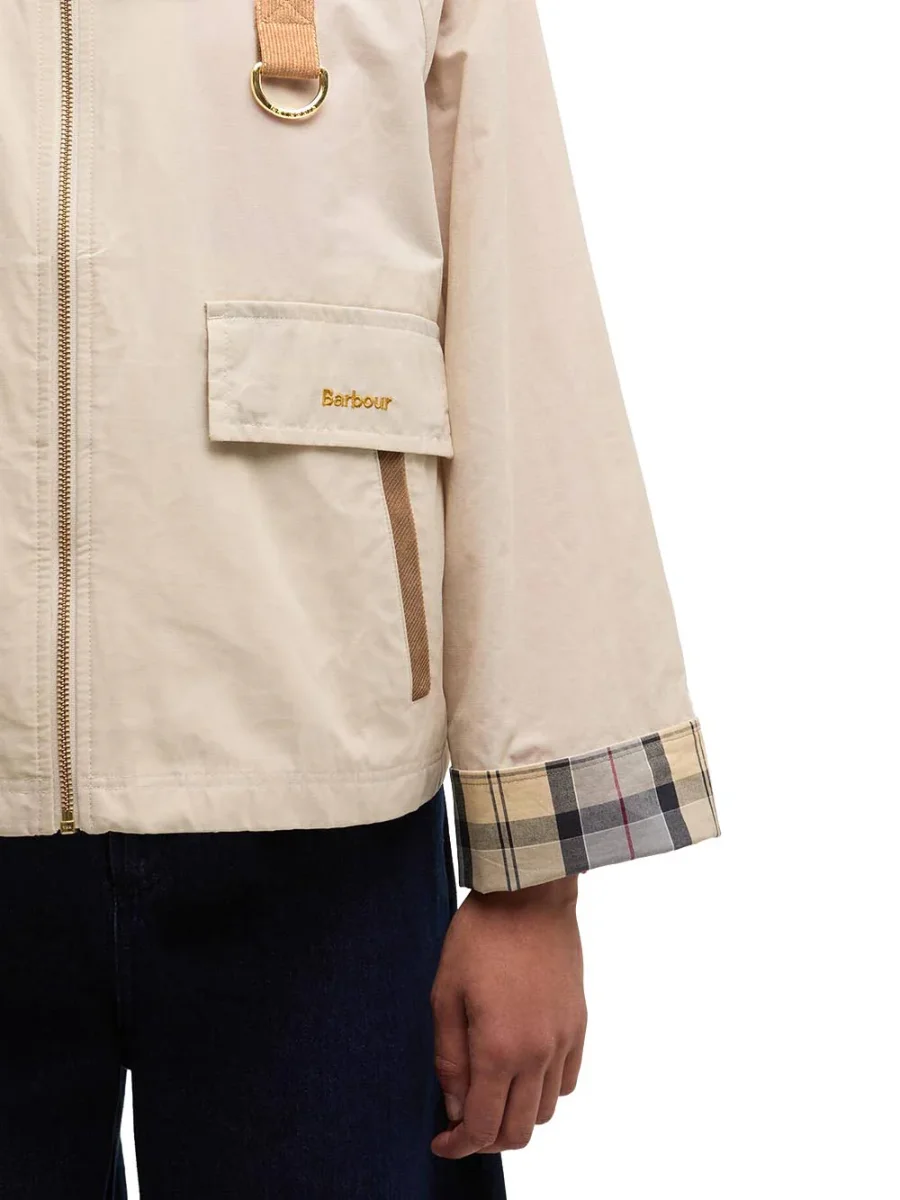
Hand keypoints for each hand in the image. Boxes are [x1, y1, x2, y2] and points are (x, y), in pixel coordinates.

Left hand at [430, 876, 586, 1157]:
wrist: (529, 895)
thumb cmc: (480, 937)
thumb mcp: (445, 994)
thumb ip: (449, 1057)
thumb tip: (454, 1104)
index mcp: (500, 1049)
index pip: (484, 1127)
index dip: (459, 1145)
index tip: (442, 1141)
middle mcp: (538, 1054)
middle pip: (519, 1131)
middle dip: (487, 1139)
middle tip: (463, 1123)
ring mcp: (564, 1040)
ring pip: (545, 1111)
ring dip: (516, 1116)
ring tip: (491, 1094)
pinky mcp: (579, 1024)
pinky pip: (566, 1081)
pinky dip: (544, 1091)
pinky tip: (521, 1071)